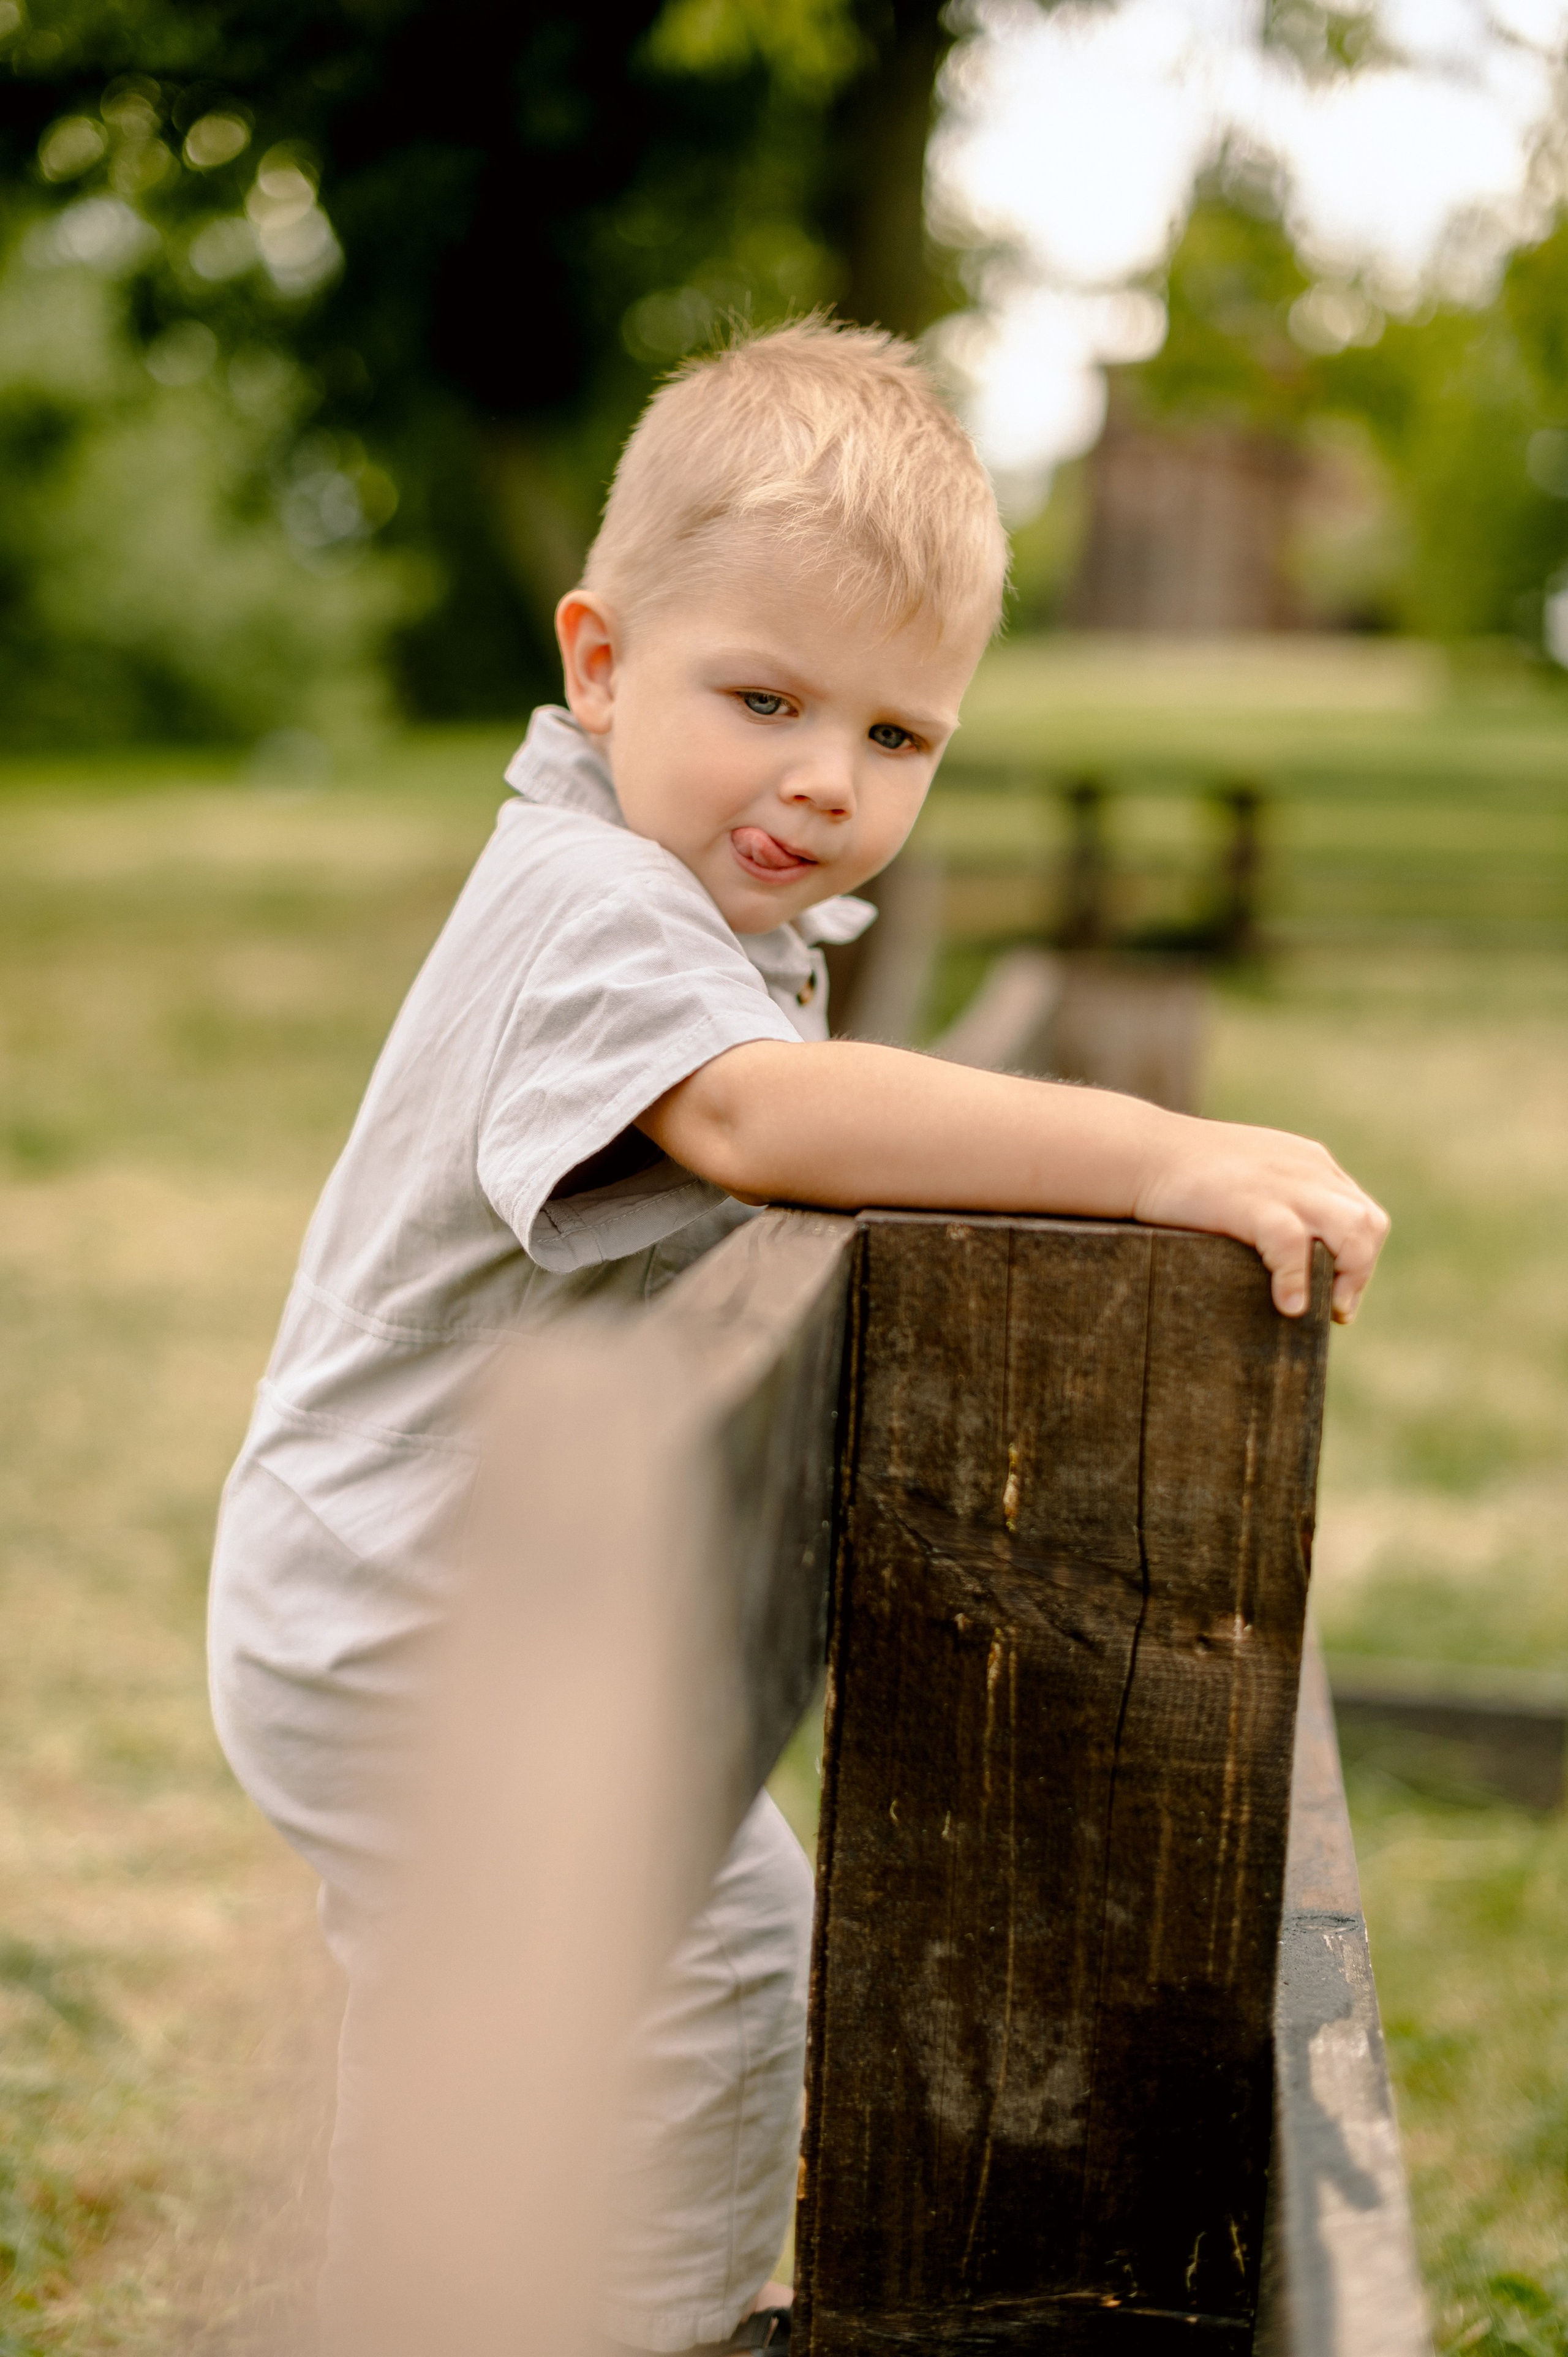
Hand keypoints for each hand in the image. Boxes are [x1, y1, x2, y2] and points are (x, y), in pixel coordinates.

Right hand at [1132, 1116, 1387, 1323]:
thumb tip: (1291, 1256)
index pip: (1363, 1212)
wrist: (1139, 1152)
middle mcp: (1307, 1170)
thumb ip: (1278, 1202)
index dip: (1361, 1258)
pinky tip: (1287, 1305)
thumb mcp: (1249, 1176)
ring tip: (1323, 1310)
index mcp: (1310, 1163)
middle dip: (1360, 1272)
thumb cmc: (1183, 1175)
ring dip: (1348, 1277)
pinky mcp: (1251, 1203)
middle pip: (1368, 1224)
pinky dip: (1297, 1282)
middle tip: (1336, 1309)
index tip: (1339, 1293)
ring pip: (1351, 1230)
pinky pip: (1293, 1246)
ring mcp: (1283, 1184)